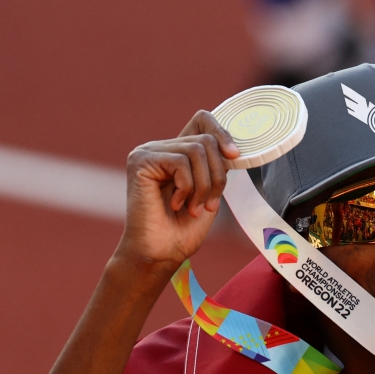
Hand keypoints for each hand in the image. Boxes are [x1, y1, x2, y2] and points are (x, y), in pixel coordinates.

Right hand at [116, 111, 240, 270]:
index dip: (222, 132)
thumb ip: (217, 167)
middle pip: (206, 140)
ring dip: (204, 186)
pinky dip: (187, 187)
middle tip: (209, 205)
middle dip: (217, 176)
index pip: (203, 120)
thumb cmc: (183, 230)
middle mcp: (162, 148)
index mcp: (178, 153)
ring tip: (194, 207)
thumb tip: (233, 149)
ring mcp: (149, 152)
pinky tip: (175, 204)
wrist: (161, 253)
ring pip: (197, 150)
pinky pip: (180, 162)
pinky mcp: (140, 161)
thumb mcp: (210, 193)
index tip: (234, 156)